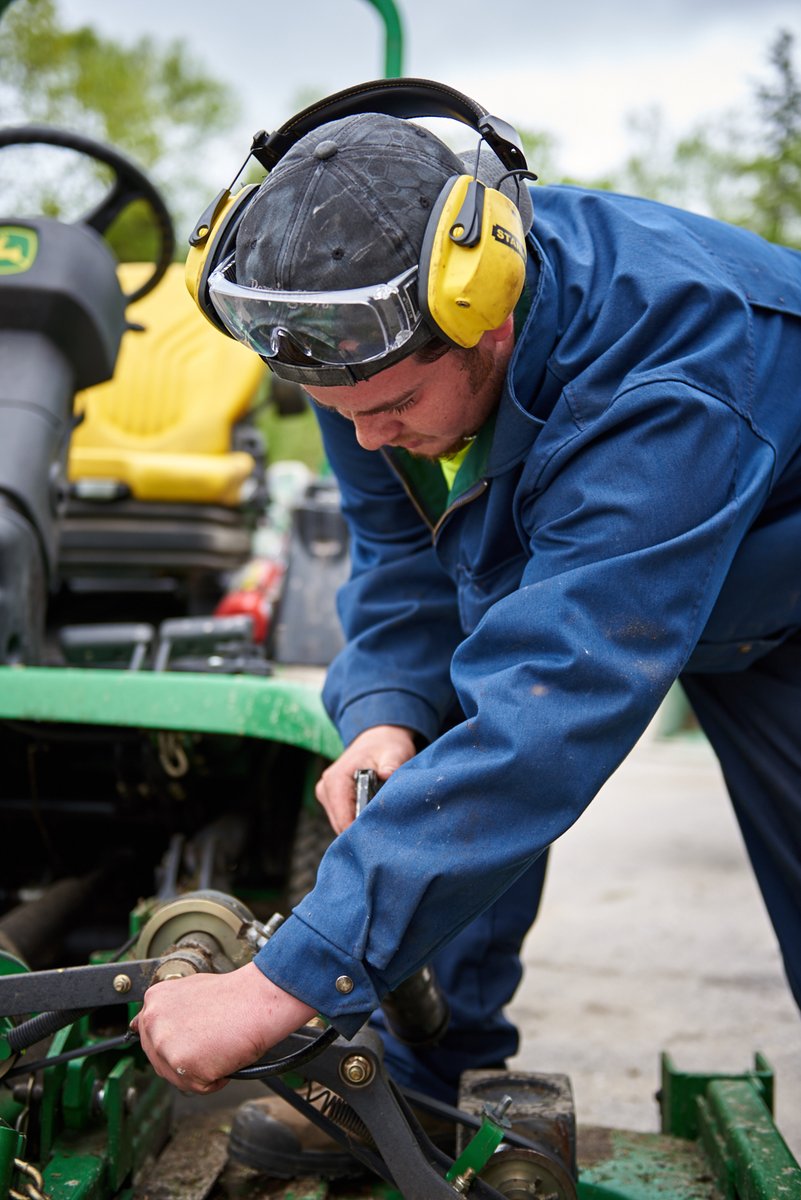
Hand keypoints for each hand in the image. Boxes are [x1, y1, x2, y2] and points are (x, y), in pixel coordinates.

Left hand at [130, 962, 315, 1093]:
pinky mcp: (184, 1066)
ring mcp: (166, 1045)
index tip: (191, 1040)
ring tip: (220, 1046)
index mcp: (154, 1001)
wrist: (258, 1000)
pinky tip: (226, 1055)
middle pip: (162, 1061)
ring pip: (178, 1077)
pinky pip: (198, 1086)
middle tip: (211, 1043)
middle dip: (188, 1059)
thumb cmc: (234, 995)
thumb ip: (166, 1010)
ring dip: (201, 1070)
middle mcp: (153, 1022)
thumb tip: (142, 1025)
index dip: (177, 1042)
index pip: (150, 1037)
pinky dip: (216, 1078)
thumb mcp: (190, 991)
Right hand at [315, 724, 416, 833]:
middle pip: (340, 825)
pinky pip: (343, 819)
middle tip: (385, 828)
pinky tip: (372, 813)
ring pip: (341, 825)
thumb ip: (391, 764)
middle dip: (361, 830)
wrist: (377, 739)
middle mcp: (326, 788)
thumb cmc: (385, 746)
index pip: (343, 819)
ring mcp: (326, 795)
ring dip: (359, 826)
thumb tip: (388, 773)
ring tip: (380, 817)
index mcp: (336, 779)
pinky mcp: (331, 800)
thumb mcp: (393, 752)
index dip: (361, 831)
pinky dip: (357, 821)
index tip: (380, 836)